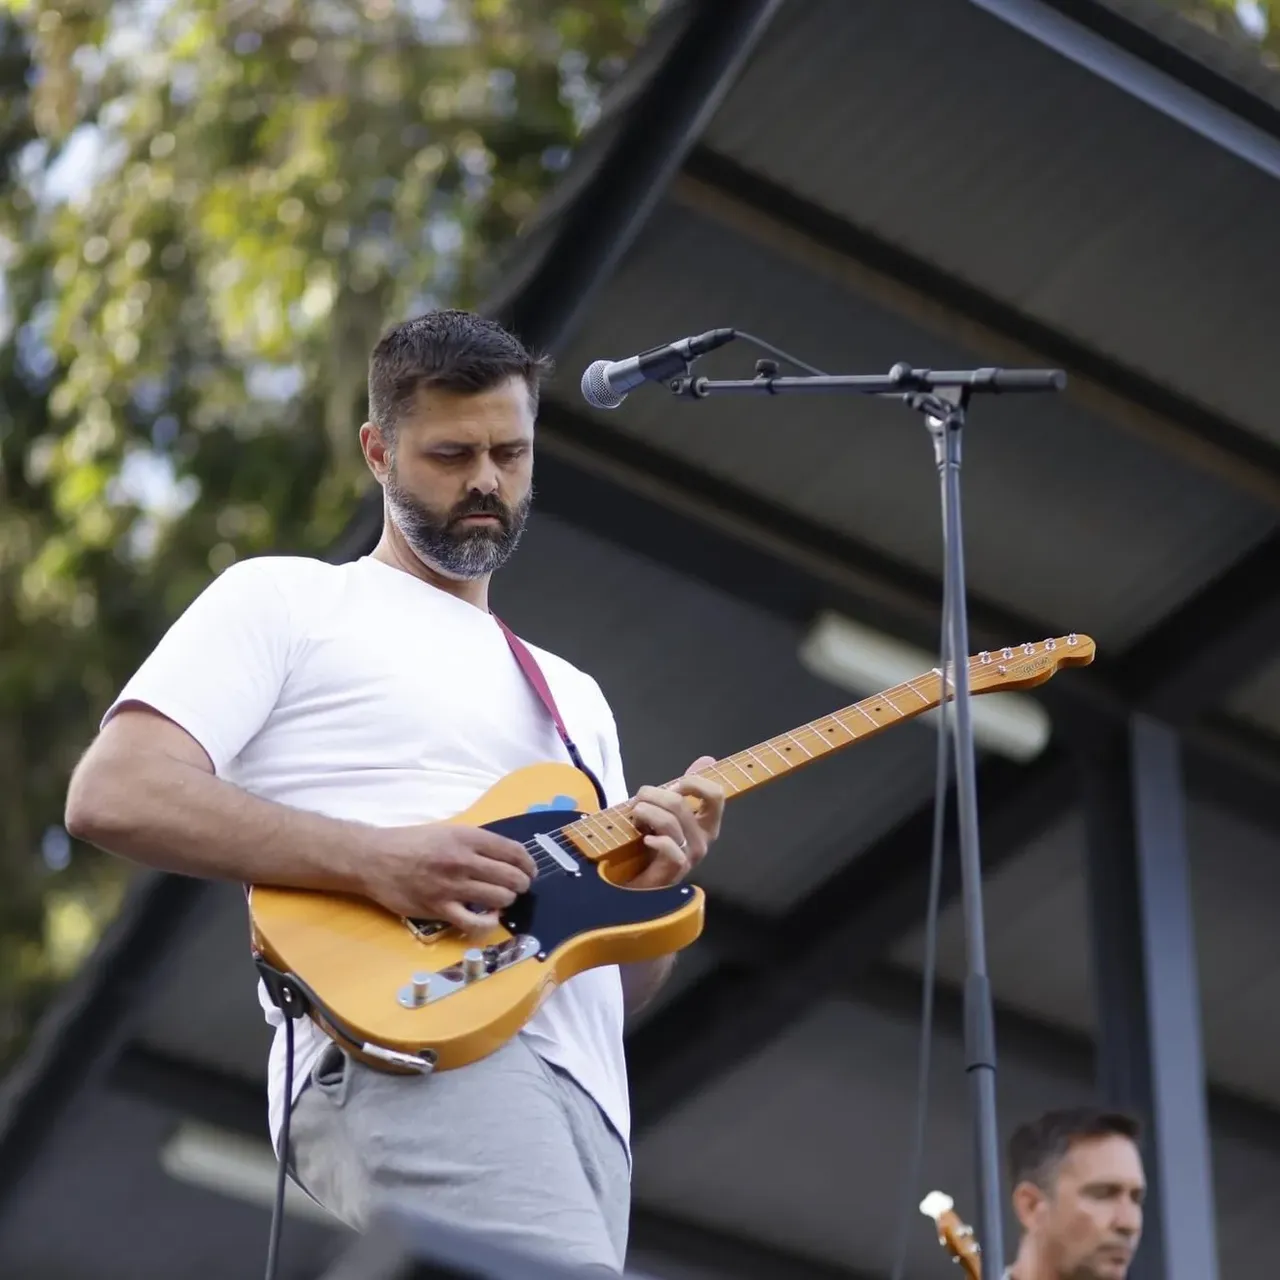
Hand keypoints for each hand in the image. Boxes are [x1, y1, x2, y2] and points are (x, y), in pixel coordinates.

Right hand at [363, 823, 537, 935]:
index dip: (528, 862)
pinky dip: (488, 922)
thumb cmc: (410, 842)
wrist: (374, 859)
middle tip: (518, 886)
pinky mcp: (439, 909)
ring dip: (507, 901)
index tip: (530, 869)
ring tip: (502, 899)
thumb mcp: (447, 830)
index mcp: (466, 837)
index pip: (512, 851)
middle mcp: (463, 861)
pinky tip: (488, 917)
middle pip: (510, 877)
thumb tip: (503, 855)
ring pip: (499, 899)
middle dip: (521, 884)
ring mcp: (452, 887)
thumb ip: (474, 842)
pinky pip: (475, 923)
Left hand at [628, 756, 724, 888]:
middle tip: (638, 801)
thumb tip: (708, 759)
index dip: (693, 782)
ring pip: (668, 821)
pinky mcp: (675, 870)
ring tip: (634, 817)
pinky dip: (652, 839)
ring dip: (644, 812)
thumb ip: (689, 788)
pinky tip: (643, 839)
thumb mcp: (673, 811)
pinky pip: (668, 847)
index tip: (673, 786)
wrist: (641, 880)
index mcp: (708, 823)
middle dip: (652, 794)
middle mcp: (704, 839)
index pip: (716, 794)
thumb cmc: (658, 842)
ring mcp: (690, 856)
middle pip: (680, 803)